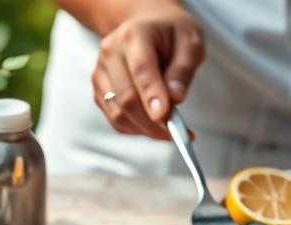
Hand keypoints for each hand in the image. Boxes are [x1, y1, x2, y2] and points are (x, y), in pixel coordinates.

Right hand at [91, 2, 203, 139]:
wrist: (149, 25)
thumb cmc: (172, 34)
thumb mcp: (190, 42)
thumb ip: (183, 69)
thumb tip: (175, 98)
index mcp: (134, 34)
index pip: (141, 69)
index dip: (152, 96)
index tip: (166, 117)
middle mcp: (111, 52)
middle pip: (126, 97)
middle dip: (153, 122)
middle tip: (179, 133)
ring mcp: (100, 72)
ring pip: (118, 113)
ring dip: (146, 129)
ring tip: (170, 130)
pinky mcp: (99, 90)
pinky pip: (115, 119)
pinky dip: (136, 129)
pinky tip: (154, 126)